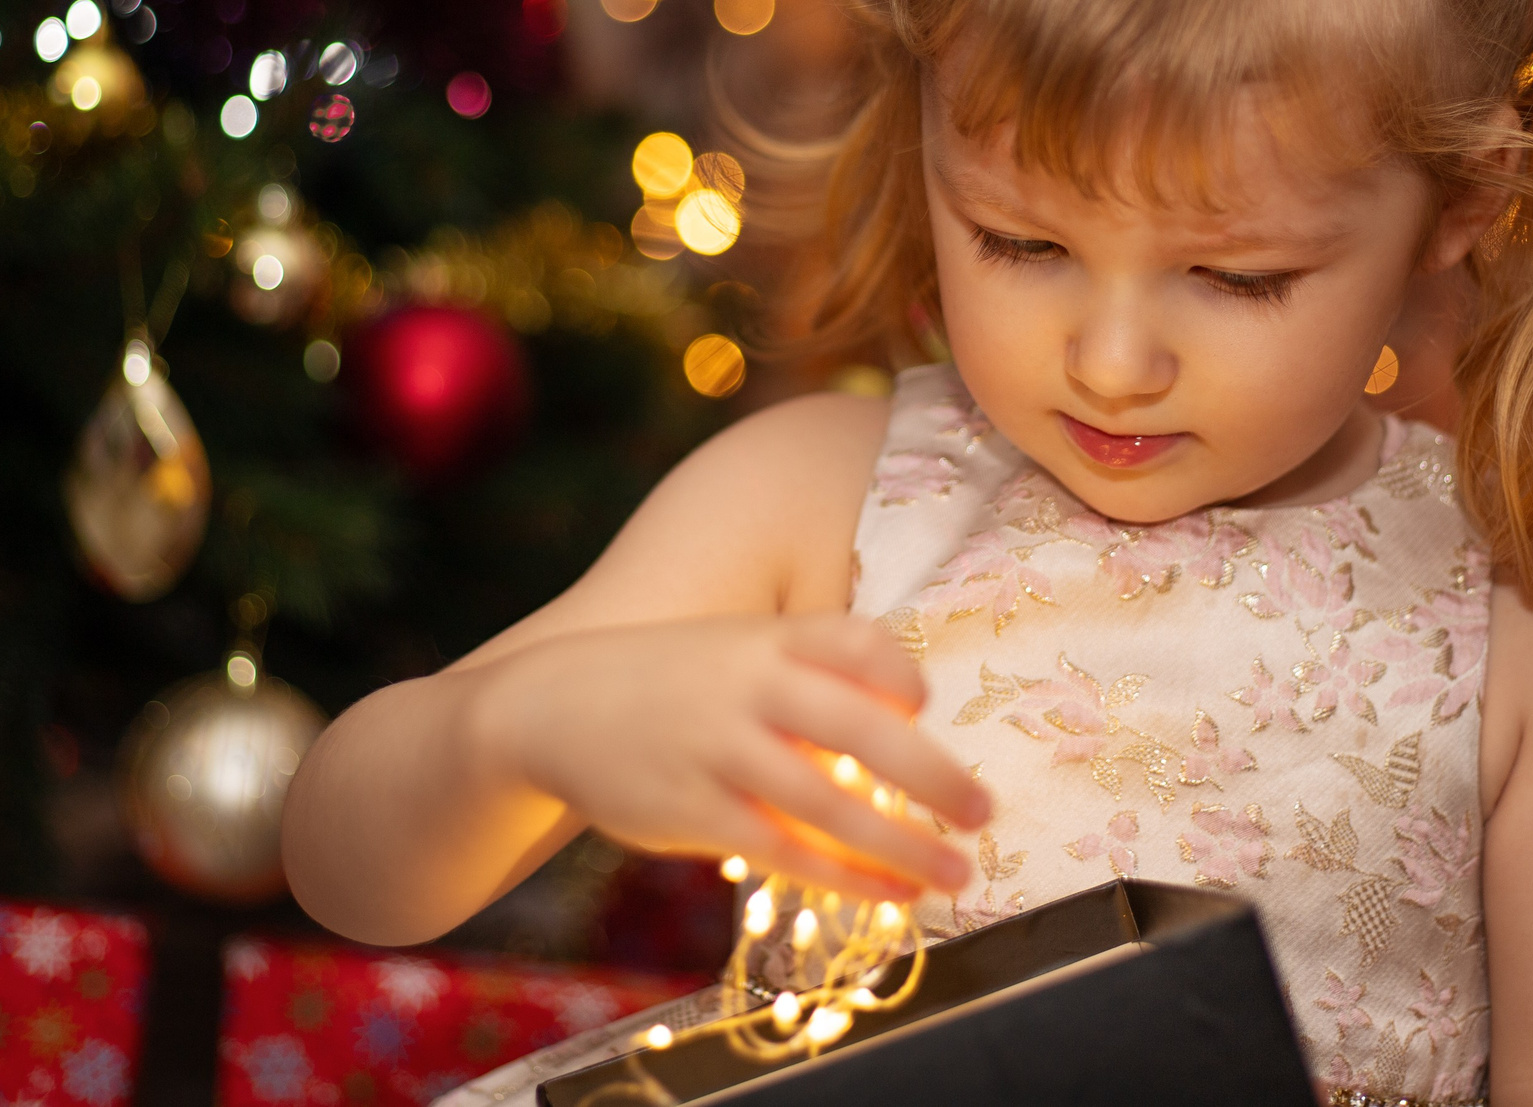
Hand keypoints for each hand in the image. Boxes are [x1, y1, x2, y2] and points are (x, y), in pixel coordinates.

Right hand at [482, 612, 989, 900]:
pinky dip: (846, 877)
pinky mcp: (694, 813)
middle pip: (859, 727)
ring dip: (904, 845)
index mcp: (764, 637)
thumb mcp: (733, 650)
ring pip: (830, 804)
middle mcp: (748, 687)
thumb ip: (811, 675)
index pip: (852, 638)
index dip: (898, 672)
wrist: (548, 708)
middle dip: (932, 775)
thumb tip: (907, 721)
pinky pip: (786, 851)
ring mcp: (720, 750)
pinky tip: (890, 894)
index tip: (924, 704)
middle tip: (984, 812)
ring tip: (956, 873)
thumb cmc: (667, 681)